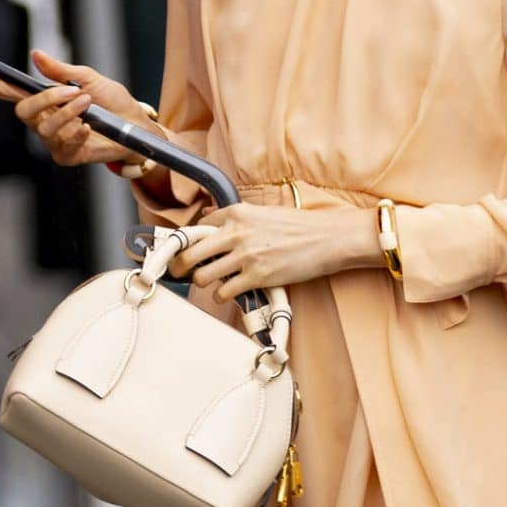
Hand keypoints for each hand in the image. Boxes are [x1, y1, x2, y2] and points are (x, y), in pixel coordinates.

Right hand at [0, 45, 150, 169]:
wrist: (136, 125)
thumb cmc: (112, 102)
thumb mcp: (89, 79)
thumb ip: (62, 71)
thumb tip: (36, 55)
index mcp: (44, 100)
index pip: (11, 92)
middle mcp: (43, 120)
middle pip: (22, 112)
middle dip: (47, 99)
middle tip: (74, 91)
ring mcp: (53, 140)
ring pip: (45, 128)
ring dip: (69, 113)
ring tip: (89, 105)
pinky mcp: (67, 156)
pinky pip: (61, 147)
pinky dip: (76, 134)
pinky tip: (89, 128)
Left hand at [175, 202, 380, 302]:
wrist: (328, 238)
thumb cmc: (299, 226)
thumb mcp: (262, 211)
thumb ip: (234, 216)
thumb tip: (208, 217)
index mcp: (237, 213)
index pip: (196, 228)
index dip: (186, 243)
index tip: (183, 252)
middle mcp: (236, 233)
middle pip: (189, 253)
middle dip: (179, 266)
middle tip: (179, 273)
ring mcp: (245, 256)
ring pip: (202, 275)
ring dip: (202, 282)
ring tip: (210, 283)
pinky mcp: (257, 277)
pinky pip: (223, 291)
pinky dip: (221, 295)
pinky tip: (227, 293)